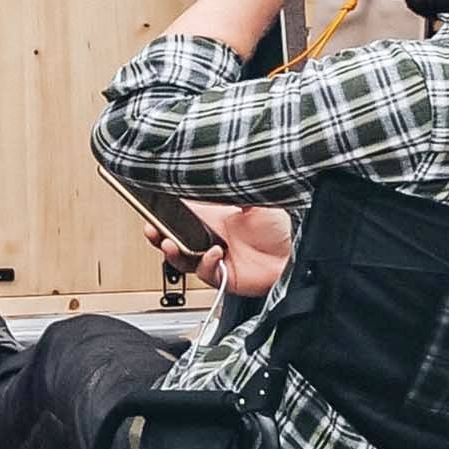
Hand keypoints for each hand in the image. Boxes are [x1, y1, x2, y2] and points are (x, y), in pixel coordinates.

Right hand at [143, 199, 292, 296]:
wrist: (297, 254)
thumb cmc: (282, 228)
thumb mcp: (254, 199)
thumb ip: (233, 187)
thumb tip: (214, 172)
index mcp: (214, 219)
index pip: (180, 215)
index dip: (163, 213)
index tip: (151, 206)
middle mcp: (211, 239)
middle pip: (173, 239)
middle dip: (157, 234)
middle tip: (151, 228)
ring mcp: (216, 259)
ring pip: (182, 259)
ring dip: (173, 252)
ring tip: (170, 243)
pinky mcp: (224, 277)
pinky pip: (206, 273)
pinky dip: (206, 263)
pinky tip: (214, 253)